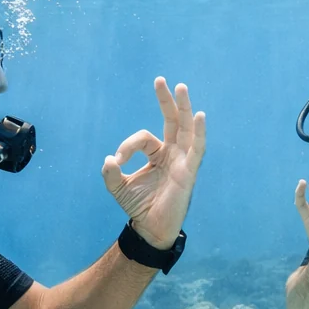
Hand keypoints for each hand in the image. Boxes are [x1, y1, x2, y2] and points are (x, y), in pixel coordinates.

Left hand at [102, 78, 206, 249]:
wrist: (151, 228)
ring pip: (186, 128)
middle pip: (173, 121)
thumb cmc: (139, 206)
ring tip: (181, 87)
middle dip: (167, 100)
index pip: (144, 138)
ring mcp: (183, 160)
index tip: (116, 162)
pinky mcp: (190, 170)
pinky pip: (198, 148)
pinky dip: (200, 132)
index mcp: (158, 154)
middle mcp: (173, 153)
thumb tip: (109, 159)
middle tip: (160, 80)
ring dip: (184, 107)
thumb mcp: (118, 187)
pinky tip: (199, 115)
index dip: (127, 146)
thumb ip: (110, 173)